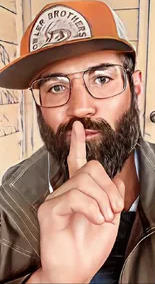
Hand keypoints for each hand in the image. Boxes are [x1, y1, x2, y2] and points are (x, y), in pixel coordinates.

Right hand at [29, 121, 124, 282]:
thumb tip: (115, 179)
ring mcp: (55, 199)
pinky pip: (74, 196)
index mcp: (79, 191)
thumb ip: (112, 196)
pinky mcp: (49, 209)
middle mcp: (65, 191)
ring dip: (101, 201)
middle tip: (114, 209)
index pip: (77, 161)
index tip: (79, 127)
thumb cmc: (90, 247)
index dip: (78, 143)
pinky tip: (95, 219)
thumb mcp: (110, 218)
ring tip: (103, 218)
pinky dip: (91, 208)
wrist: (77, 270)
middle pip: (89, 168)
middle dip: (108, 188)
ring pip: (84, 182)